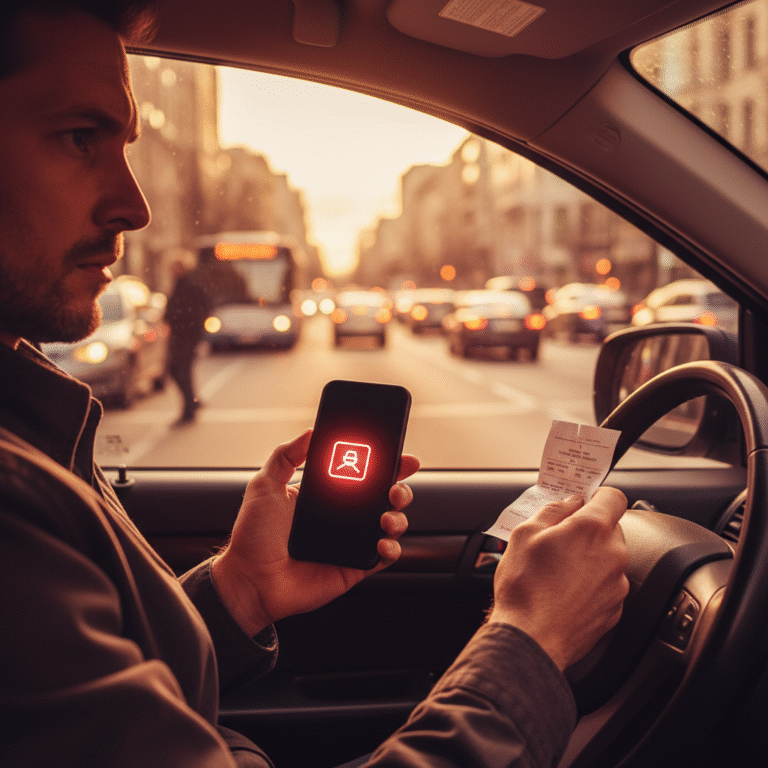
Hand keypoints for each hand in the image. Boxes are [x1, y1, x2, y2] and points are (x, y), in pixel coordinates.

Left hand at [212, 429, 419, 635]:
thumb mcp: (265, 485)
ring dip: (398, 517)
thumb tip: (309, 432)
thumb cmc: (253, 536)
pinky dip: (392, 549)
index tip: (400, 455)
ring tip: (385, 517)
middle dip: (400, 488)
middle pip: (385, 497)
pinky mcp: (355, 567)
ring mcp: (351, 542)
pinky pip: (384, 558)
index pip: (363, 475)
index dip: (386, 464)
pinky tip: (382, 542)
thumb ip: (285, 455)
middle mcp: (343, 518)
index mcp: (326, 496)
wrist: (250, 580)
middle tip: (394, 488)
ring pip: (391, 524)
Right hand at [487, 487, 629, 670]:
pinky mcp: (615, 608)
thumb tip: (569, 502)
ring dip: (590, 557)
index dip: (597, 496)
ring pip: (608, 557)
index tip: (583, 502)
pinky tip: (564, 590)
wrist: (531, 639)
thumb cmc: (525, 587)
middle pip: (611, 527)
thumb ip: (552, 510)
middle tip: (559, 539)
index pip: (613, 497)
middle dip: (588, 529)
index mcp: (592, 529)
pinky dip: (590, 582)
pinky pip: (606, 583)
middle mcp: (613, 554)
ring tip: (558, 570)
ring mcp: (616, 583)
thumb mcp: (525, 534)